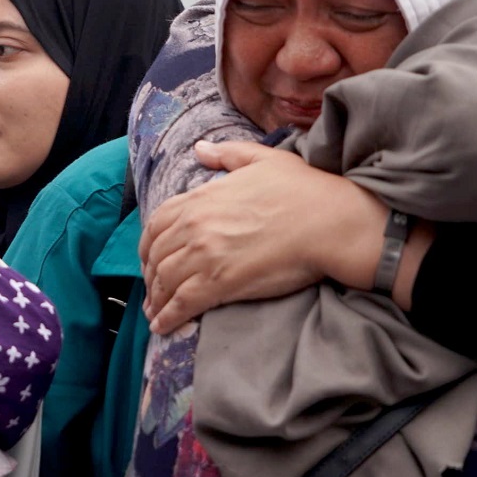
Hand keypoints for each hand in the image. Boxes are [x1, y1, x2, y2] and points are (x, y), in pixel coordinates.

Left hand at [139, 140, 390, 333]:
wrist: (328, 221)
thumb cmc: (303, 189)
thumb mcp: (262, 159)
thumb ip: (226, 154)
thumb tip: (200, 149)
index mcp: (202, 197)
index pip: (157, 222)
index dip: (149, 243)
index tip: (151, 256)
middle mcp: (196, 225)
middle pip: (157, 254)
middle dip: (151, 274)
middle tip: (154, 290)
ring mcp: (205, 255)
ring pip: (164, 281)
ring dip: (156, 299)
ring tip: (156, 312)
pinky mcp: (220, 283)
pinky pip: (181, 303)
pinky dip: (167, 317)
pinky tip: (163, 327)